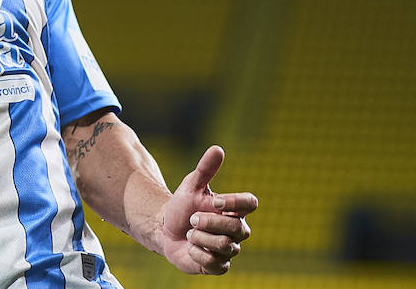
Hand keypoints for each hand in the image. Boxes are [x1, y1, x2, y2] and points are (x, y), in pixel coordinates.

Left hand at [158, 146, 257, 274]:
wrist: (165, 228)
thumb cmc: (182, 206)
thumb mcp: (191, 185)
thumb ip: (205, 169)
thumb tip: (218, 149)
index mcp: (234, 209)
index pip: (250, 203)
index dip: (234, 203)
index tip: (214, 201)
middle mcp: (237, 230)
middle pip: (237, 228)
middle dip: (208, 222)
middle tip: (192, 218)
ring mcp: (229, 249)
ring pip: (224, 246)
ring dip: (200, 238)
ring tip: (190, 233)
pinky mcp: (219, 266)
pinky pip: (213, 263)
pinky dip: (196, 253)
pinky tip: (190, 247)